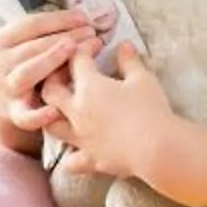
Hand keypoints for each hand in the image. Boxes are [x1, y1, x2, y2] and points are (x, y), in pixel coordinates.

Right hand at [0, 9, 94, 145]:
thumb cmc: (20, 66)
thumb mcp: (21, 44)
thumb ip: (44, 32)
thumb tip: (83, 18)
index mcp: (0, 41)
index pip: (31, 24)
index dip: (59, 19)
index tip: (84, 17)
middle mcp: (0, 64)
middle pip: (33, 47)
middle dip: (64, 38)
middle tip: (91, 34)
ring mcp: (6, 89)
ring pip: (27, 74)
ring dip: (52, 62)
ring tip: (78, 56)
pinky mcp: (14, 113)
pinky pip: (26, 116)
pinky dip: (40, 115)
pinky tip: (57, 110)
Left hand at [44, 46, 175, 183]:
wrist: (157, 148)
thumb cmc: (151, 109)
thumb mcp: (143, 79)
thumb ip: (130, 60)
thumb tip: (124, 45)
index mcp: (90, 86)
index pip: (77, 60)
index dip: (83, 48)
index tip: (94, 45)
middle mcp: (77, 111)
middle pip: (50, 91)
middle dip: (52, 78)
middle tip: (64, 73)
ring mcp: (80, 137)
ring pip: (50, 125)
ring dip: (50, 116)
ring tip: (59, 111)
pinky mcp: (90, 159)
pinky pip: (70, 161)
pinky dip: (70, 156)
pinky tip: (75, 152)